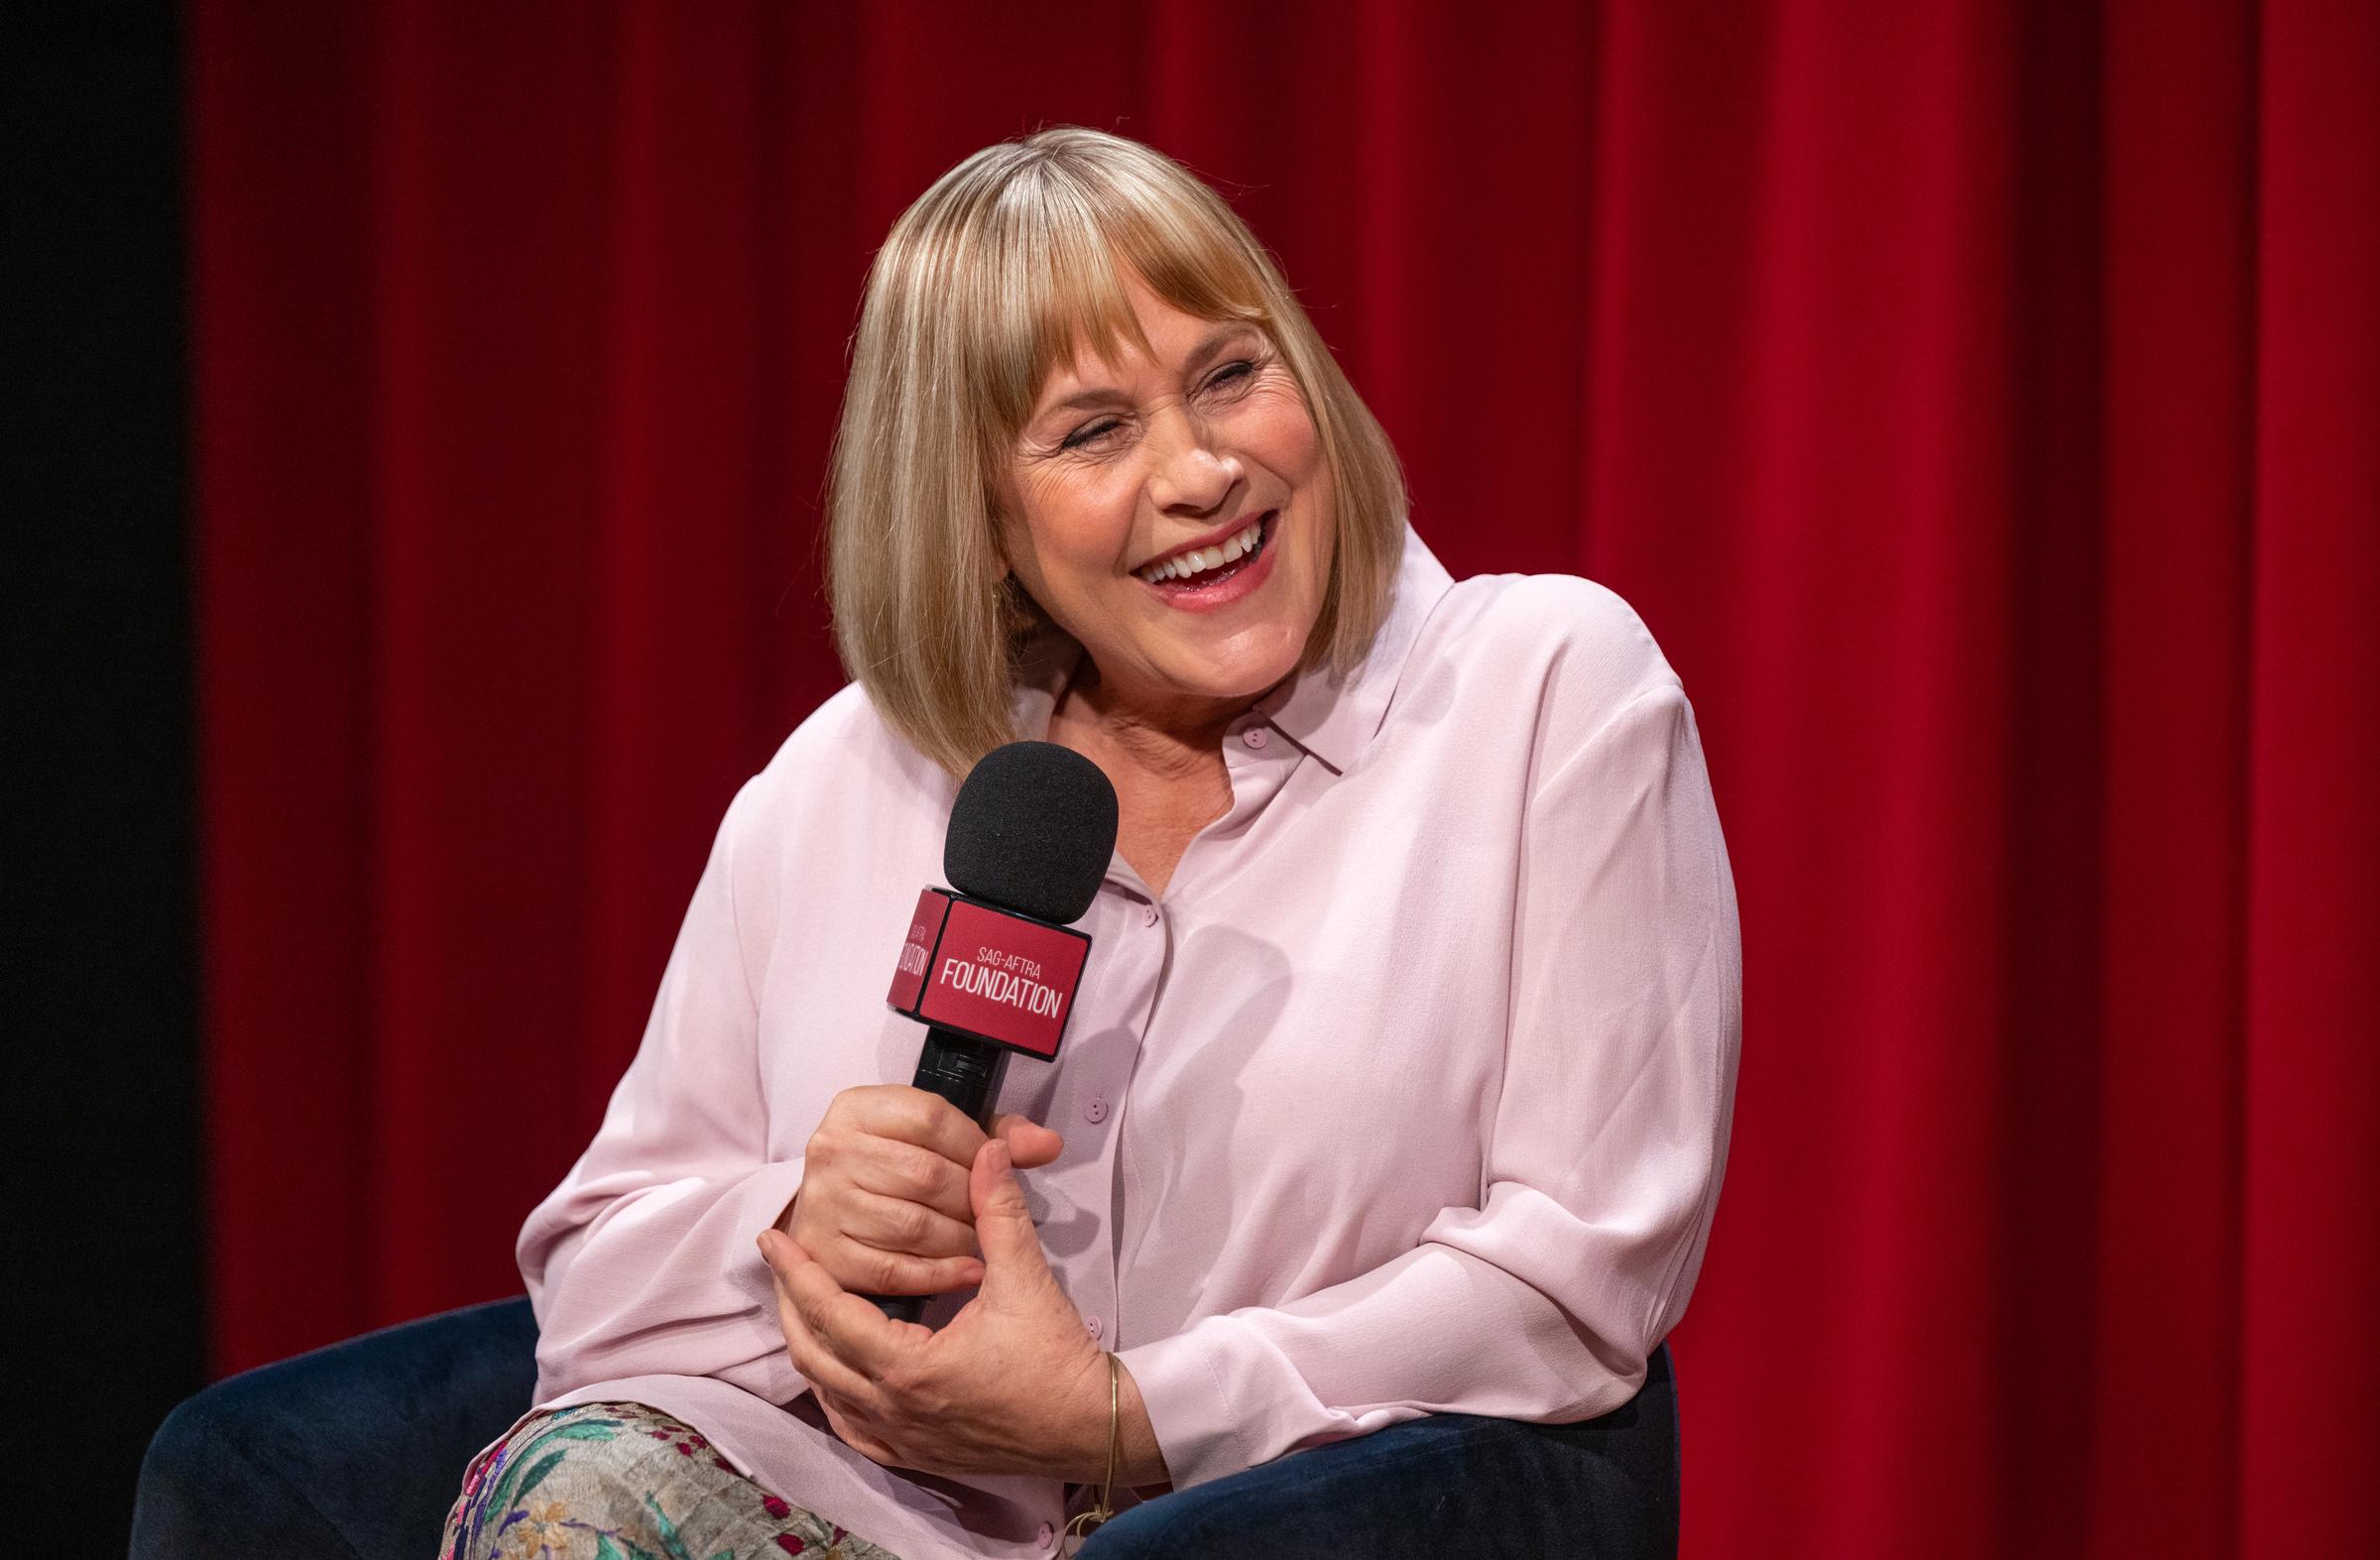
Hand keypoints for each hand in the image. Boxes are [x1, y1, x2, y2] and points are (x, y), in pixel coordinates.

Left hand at [759, 1139, 1121, 1480]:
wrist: (1090, 1427)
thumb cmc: (1057, 1357)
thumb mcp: (1026, 1278)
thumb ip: (999, 1211)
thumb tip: (989, 1150)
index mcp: (909, 1367)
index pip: (831, 1311)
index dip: (797, 1270)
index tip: (772, 1237)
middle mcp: (893, 1409)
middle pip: (813, 1354)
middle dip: (791, 1304)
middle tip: (782, 1263)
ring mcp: (902, 1439)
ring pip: (826, 1394)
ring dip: (809, 1346)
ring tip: (803, 1303)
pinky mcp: (918, 1455)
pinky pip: (853, 1429)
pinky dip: (834, 1395)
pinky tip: (835, 1373)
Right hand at [781, 1085, 1062, 1297]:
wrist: (837, 1204)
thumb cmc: (897, 1165)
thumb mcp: (942, 1137)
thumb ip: (998, 1136)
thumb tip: (1048, 1144)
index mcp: (856, 1108)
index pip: (933, 1119)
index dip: (976, 1146)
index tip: (993, 1166)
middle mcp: (829, 1150)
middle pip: (926, 1174)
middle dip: (971, 1200)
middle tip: (986, 1214)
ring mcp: (821, 1203)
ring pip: (913, 1226)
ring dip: (959, 1240)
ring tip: (976, 1242)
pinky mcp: (822, 1253)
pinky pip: (892, 1272)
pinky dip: (939, 1276)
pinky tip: (966, 1272)